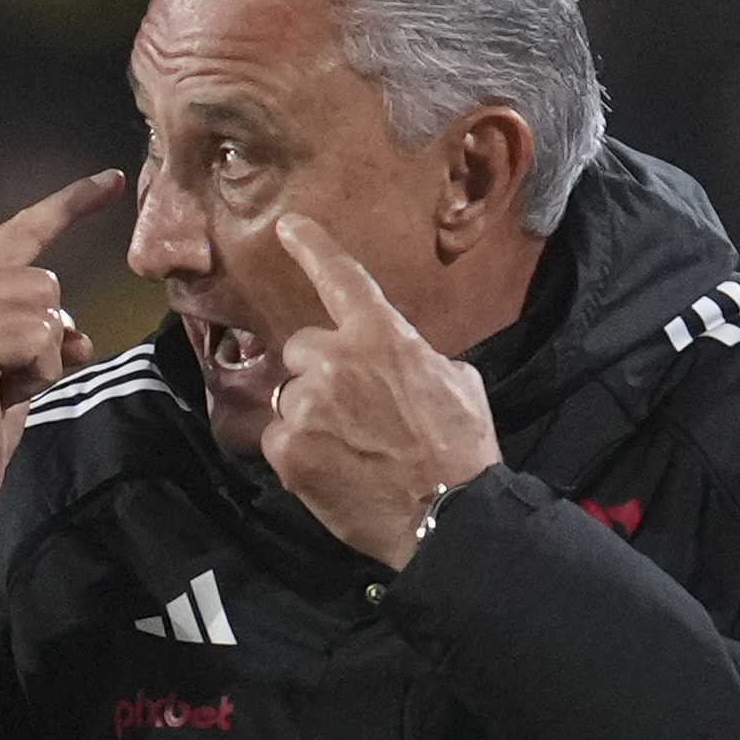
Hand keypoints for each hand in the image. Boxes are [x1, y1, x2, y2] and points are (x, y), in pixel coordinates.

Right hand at [0, 170, 123, 550]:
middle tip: (8, 375)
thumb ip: (41, 335)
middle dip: (45, 334)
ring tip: (2, 385)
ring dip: (41, 357)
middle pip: (44, 280)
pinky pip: (36, 338)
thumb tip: (77, 335)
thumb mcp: (16, 369)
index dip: (66, 206)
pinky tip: (1, 393)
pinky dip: (36, 371)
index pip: (18, 231)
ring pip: (43, 308)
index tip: (109, 181)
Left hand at [260, 215, 501, 568]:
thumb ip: (410, 357)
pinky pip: (278, 439)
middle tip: (353, 412)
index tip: (287, 226)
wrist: (449, 513)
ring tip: (350, 449)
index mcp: (381, 335)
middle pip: (302, 350)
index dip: (312, 247)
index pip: (340, 278)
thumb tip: (394, 360)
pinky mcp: (287, 449)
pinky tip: (333, 471)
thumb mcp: (454, 381)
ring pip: (290, 397)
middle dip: (320, 373)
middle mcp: (334, 361)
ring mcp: (305, 405)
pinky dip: (299, 454)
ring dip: (311, 417)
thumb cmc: (461, 447)